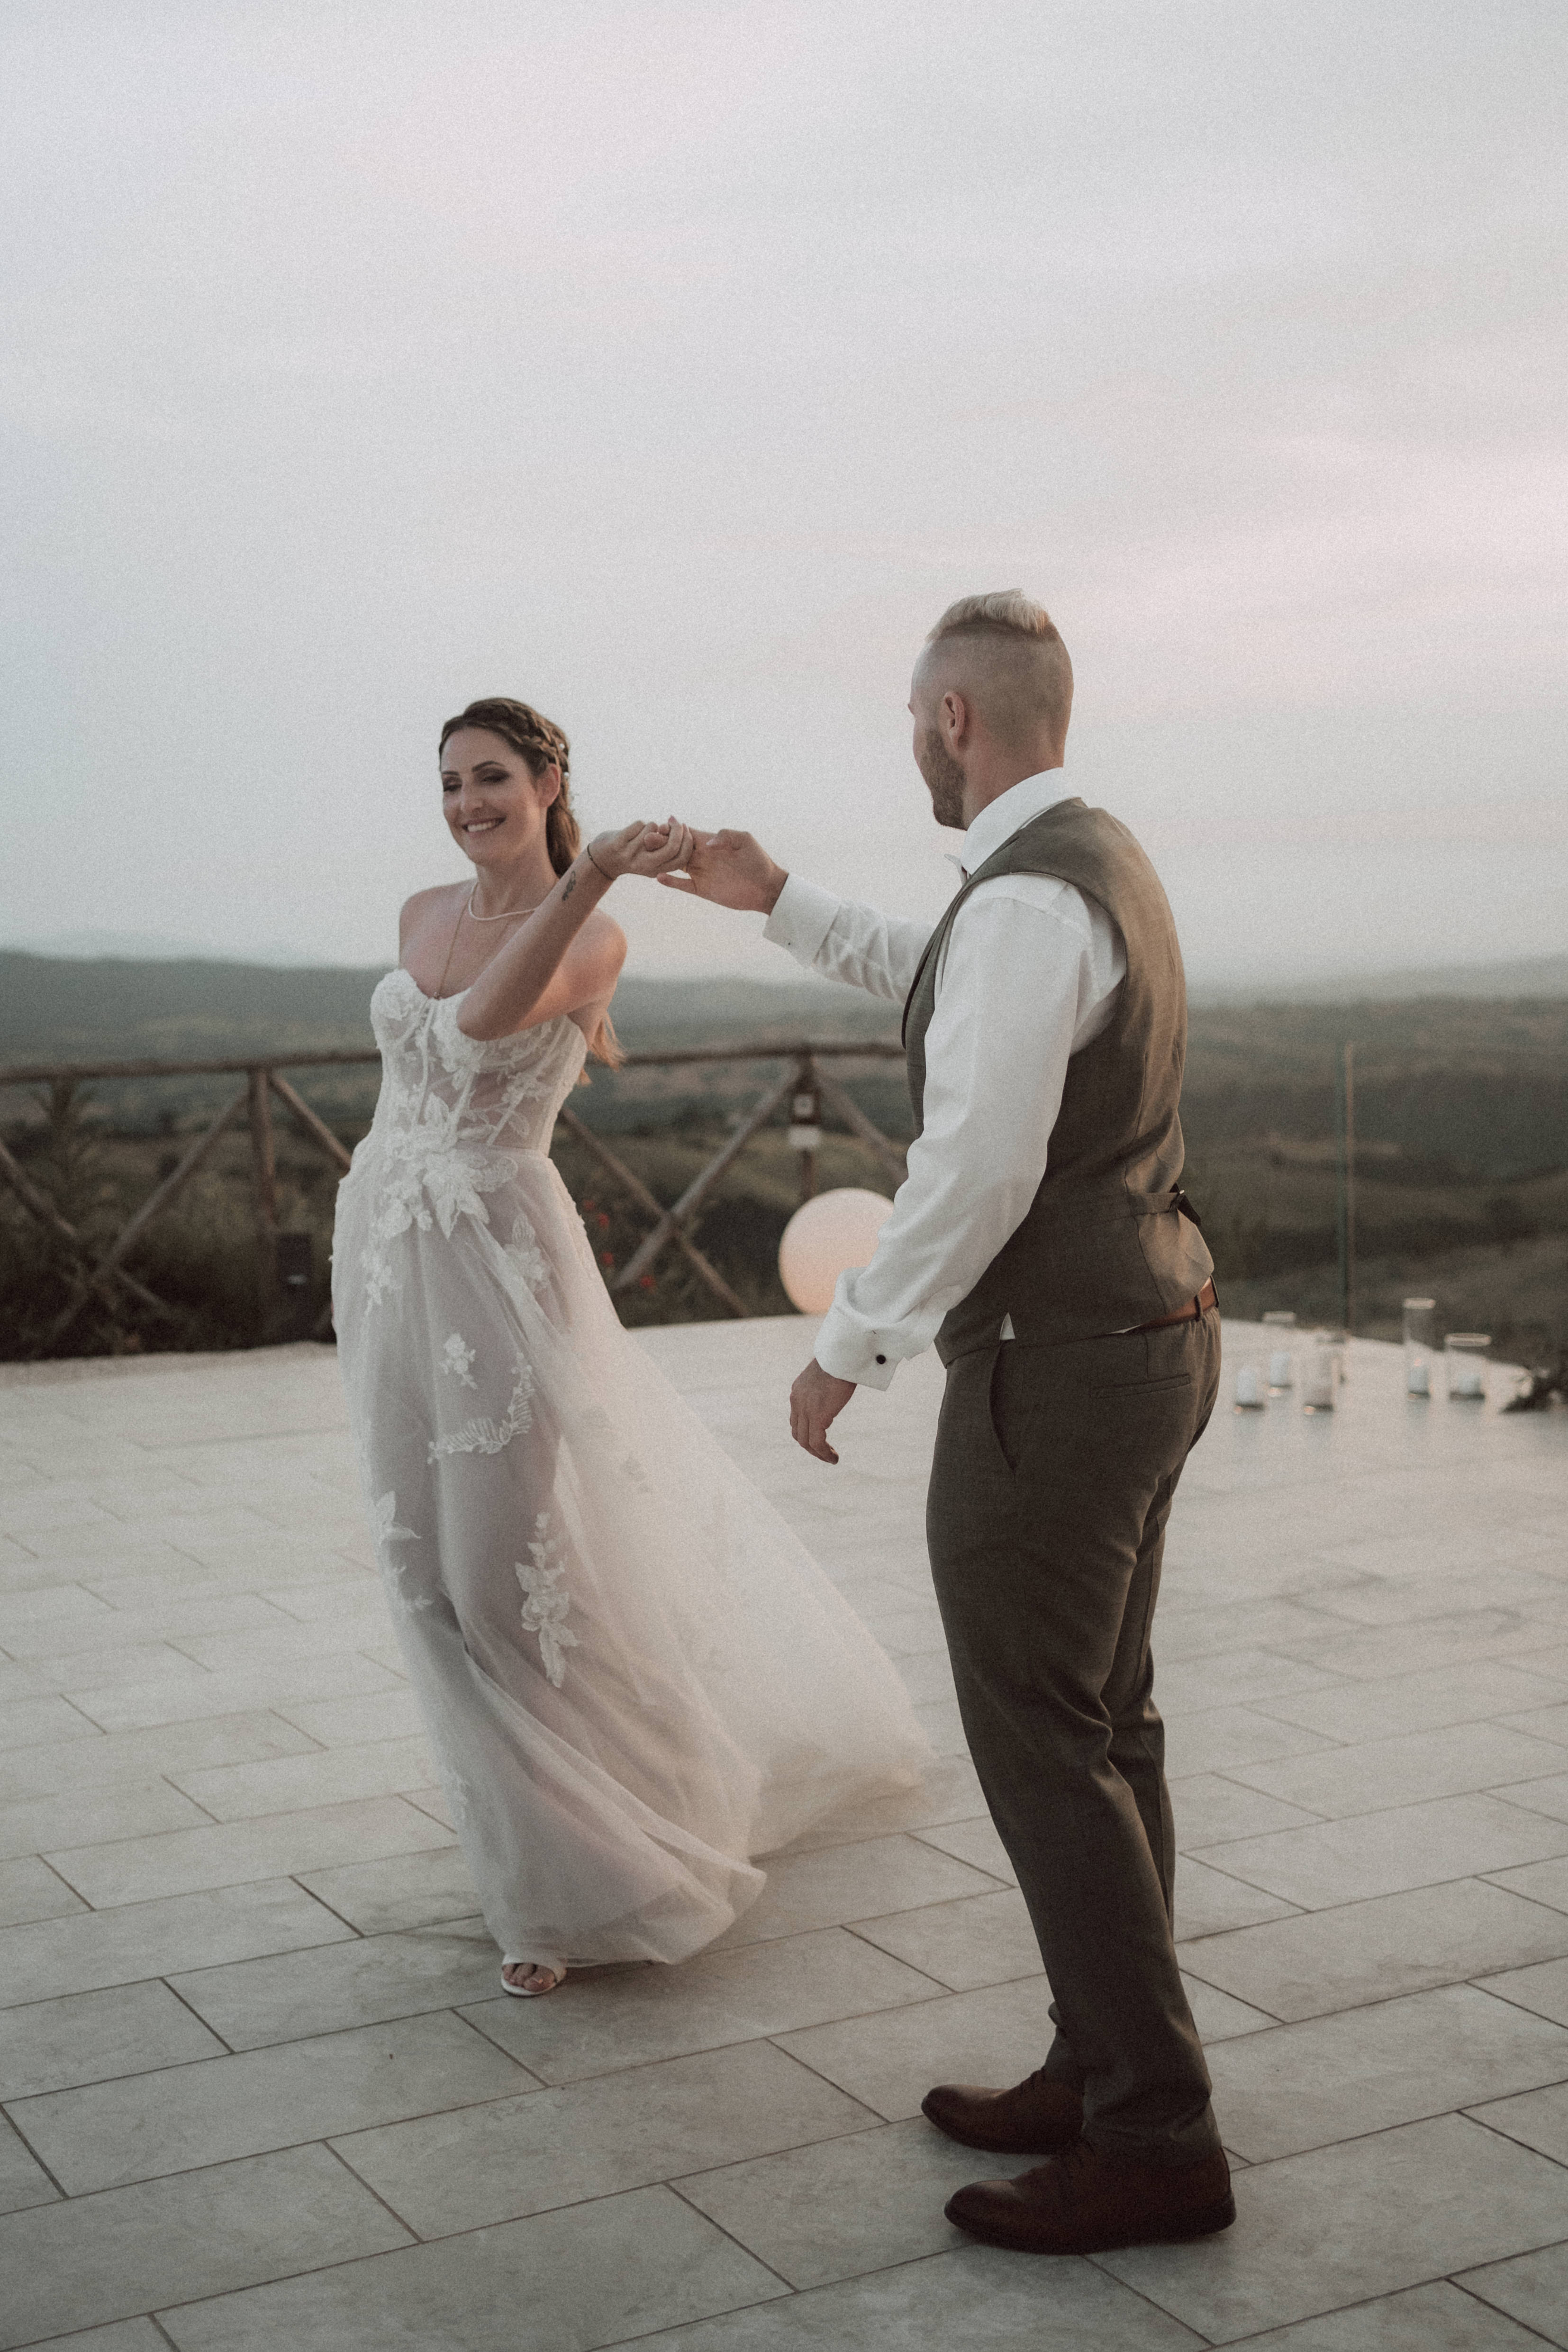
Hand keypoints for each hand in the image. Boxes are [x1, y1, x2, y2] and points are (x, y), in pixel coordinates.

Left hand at [590, 819, 695, 881]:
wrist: (600, 861)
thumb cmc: (630, 855)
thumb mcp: (649, 859)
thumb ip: (664, 850)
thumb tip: (683, 830)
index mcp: (655, 870)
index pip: (681, 859)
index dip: (687, 842)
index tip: (686, 829)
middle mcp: (644, 865)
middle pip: (672, 846)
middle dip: (676, 829)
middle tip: (674, 820)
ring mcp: (631, 855)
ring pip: (653, 828)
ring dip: (651, 825)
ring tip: (642, 831)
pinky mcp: (618, 844)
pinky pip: (639, 824)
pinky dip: (638, 823)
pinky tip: (631, 831)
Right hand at [657, 827, 787, 912]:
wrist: (766, 888)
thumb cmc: (758, 861)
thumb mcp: (746, 841)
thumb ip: (726, 835)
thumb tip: (708, 843)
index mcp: (710, 842)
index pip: (686, 833)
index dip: (673, 829)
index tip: (661, 825)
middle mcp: (702, 856)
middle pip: (675, 848)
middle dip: (661, 842)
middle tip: (647, 839)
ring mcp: (701, 873)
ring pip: (675, 864)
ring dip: (661, 860)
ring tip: (647, 855)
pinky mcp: (702, 889)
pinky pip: (682, 885)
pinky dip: (671, 882)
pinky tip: (658, 877)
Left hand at [789, 1358, 855, 1463]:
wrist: (842, 1354)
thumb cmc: (842, 1359)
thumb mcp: (828, 1373)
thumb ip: (826, 1385)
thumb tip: (836, 1386)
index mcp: (798, 1391)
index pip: (796, 1418)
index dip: (806, 1431)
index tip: (820, 1437)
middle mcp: (797, 1401)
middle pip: (797, 1432)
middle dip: (810, 1445)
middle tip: (824, 1452)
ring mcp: (805, 1409)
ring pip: (805, 1441)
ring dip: (817, 1453)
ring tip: (830, 1459)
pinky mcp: (817, 1416)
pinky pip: (816, 1442)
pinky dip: (824, 1453)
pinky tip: (833, 1458)